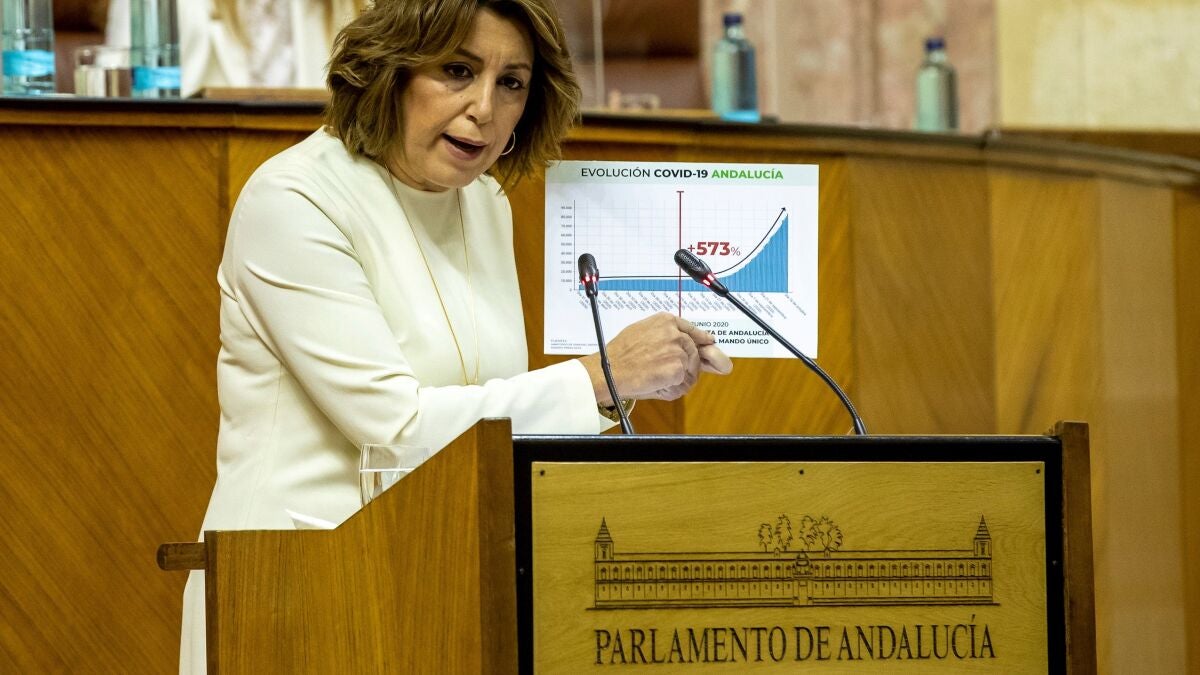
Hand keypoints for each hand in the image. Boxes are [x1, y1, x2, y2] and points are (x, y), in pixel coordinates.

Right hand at [579, 312, 731, 404]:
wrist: (608, 371)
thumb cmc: (619, 355)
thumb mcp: (641, 332)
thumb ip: (664, 334)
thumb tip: (683, 340)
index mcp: (665, 321)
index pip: (690, 329)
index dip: (701, 337)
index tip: (709, 341)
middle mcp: (674, 333)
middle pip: (693, 352)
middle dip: (685, 366)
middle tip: (665, 374)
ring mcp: (677, 350)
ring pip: (690, 370)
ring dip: (677, 379)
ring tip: (655, 378)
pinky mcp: (677, 368)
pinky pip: (684, 383)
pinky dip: (672, 389)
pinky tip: (656, 385)